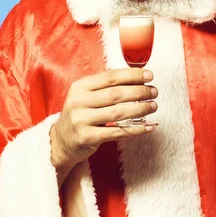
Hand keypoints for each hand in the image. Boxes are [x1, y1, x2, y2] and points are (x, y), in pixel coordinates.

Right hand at [50, 68, 157, 182]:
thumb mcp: (86, 96)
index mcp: (80, 86)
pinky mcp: (87, 138)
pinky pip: (117, 132)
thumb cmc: (81, 114)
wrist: (61, 141)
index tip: (149, 75)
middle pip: (116, 94)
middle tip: (154, 92)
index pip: (111, 77)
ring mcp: (81, 120)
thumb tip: (138, 76)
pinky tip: (148, 126)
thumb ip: (106, 86)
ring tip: (153, 106)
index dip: (132, 75)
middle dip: (139, 92)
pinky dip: (135, 129)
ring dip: (140, 109)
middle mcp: (79, 102)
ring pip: (118, 112)